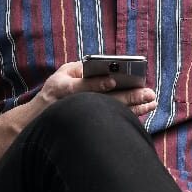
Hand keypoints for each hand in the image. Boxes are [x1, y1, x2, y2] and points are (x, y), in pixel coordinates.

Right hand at [37, 61, 156, 115]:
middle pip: (103, 102)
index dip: (98, 84)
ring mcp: (83, 118)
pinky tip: (143, 109)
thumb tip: (100, 66)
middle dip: (127, 98)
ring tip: (151, 102)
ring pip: (111, 113)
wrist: (40, 119)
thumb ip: (79, 68)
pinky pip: (112, 120)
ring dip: (134, 108)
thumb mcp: (61, 74)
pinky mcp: (91, 125)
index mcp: (64, 88)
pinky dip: (129, 114)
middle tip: (148, 93)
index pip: (82, 86)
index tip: (114, 81)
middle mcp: (74, 105)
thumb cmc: (55, 91)